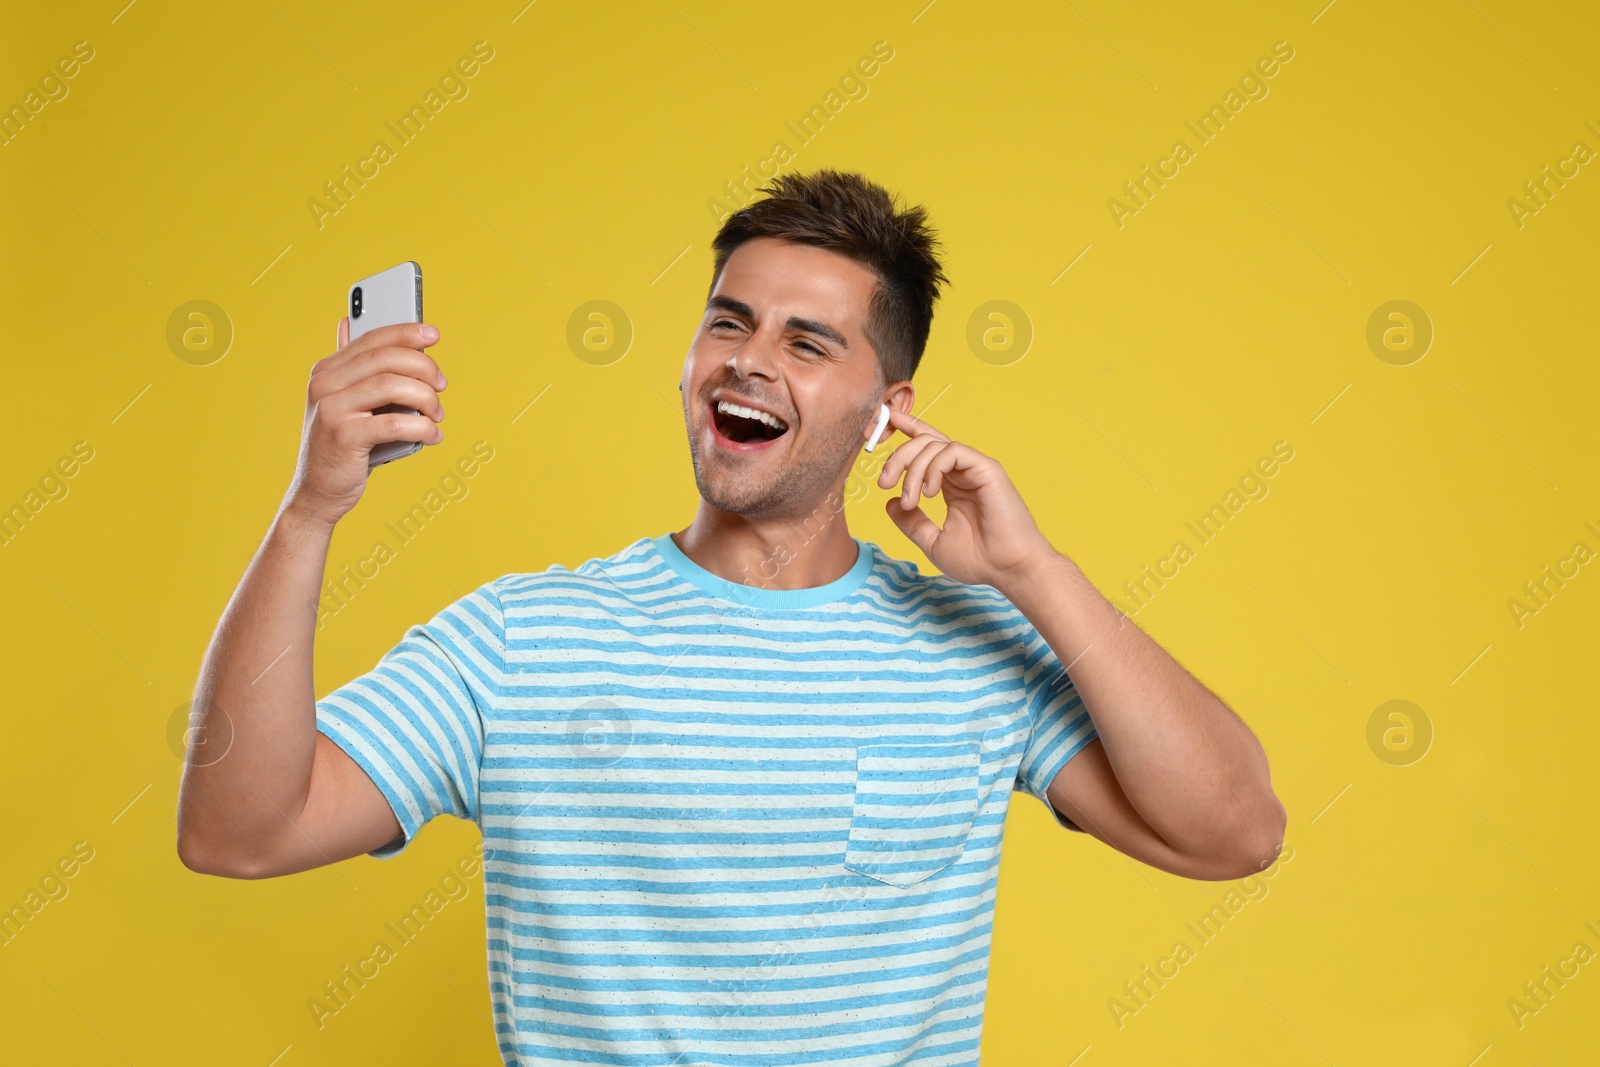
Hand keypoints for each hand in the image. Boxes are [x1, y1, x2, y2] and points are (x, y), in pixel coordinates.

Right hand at [280, 318, 446, 527]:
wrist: (318, 491)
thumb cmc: (342, 446)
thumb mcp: (345, 403)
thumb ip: (354, 371)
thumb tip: (349, 323)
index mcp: (326, 371)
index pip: (371, 339)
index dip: (405, 333)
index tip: (433, 335)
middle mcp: (324, 384)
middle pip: (386, 358)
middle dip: (423, 367)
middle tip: (441, 385)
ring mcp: (332, 409)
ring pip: (393, 385)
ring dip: (426, 398)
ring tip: (437, 415)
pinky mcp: (344, 436)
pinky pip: (397, 423)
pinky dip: (423, 427)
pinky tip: (432, 436)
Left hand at [875, 406, 1055, 589]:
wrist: (1008, 569)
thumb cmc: (980, 560)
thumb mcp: (933, 542)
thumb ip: (911, 523)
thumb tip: (889, 503)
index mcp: (951, 484)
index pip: (927, 448)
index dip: (906, 430)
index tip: (885, 423)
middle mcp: (962, 472)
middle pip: (924, 442)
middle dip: (897, 457)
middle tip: (884, 482)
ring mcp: (975, 468)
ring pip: (934, 444)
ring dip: (912, 469)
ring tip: (910, 500)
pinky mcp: (987, 469)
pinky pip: (953, 451)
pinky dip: (933, 467)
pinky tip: (929, 492)